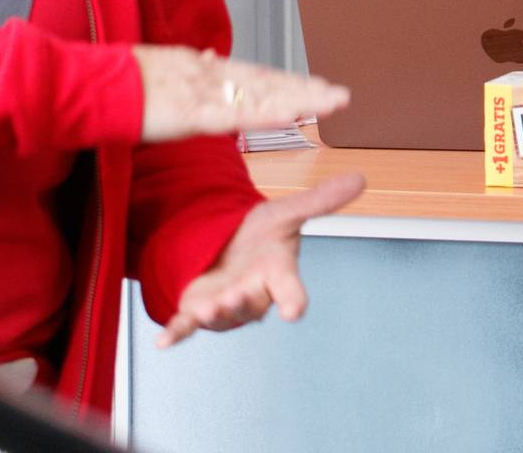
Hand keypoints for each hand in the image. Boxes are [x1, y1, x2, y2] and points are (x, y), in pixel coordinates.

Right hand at [134, 46, 349, 143]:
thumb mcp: (163, 69)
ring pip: (261, 97)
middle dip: (306, 90)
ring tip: (331, 103)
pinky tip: (290, 116)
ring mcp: (204, 92)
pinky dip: (265, 115)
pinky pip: (236, 116)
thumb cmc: (120, 83)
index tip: (316, 87)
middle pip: (268, 84)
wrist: (92, 85)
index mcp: (204, 69)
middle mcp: (212, 75)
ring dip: (298, 100)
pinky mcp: (192, 112)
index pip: (256, 77)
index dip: (288, 82)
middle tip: (340, 96)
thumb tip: (209, 58)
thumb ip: (190, 67)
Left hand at [154, 172, 365, 348]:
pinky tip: (163, 343)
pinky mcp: (196, 310)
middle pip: (252, 305)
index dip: (294, 300)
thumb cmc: (260, 237)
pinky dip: (176, 334)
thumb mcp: (285, 213)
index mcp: (276, 274)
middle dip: (243, 304)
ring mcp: (224, 305)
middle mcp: (253, 294)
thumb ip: (319, 201)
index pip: (291, 289)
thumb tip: (359, 178)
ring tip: (206, 309)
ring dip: (214, 315)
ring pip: (222, 316)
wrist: (226, 246)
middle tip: (235, 298)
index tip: (295, 311)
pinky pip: (187, 326)